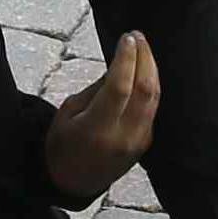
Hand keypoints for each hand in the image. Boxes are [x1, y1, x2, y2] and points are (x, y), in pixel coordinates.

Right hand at [44, 31, 159, 205]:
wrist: (73, 182)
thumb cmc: (62, 144)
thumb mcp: (68, 113)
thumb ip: (95, 90)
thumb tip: (118, 66)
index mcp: (96, 129)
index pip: (119, 87)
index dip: (126, 59)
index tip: (126, 37)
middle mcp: (122, 136)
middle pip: (144, 90)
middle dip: (144, 58)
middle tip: (137, 36)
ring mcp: (138, 141)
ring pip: (154, 98)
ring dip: (152, 69)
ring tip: (143, 47)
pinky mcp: (146, 142)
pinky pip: (153, 108)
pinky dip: (151, 85)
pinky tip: (145, 69)